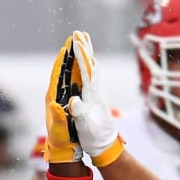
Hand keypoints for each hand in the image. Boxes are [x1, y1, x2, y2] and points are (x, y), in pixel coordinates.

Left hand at [44, 36, 83, 163]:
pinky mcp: (71, 102)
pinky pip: (76, 82)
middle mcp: (57, 95)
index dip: (61, 61)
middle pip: (63, 69)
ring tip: (79, 44)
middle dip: (68, 54)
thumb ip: (58, 116)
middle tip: (74, 37)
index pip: (57, 75)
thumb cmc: (61, 140)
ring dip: (74, 59)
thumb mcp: (59, 129)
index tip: (65, 47)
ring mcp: (64, 97)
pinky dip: (79, 71)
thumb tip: (56, 104)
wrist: (64, 150)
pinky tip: (84, 63)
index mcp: (53, 98)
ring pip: (70, 74)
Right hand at [69, 31, 124, 168]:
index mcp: (91, 95)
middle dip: (84, 48)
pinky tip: (90, 63)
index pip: (85, 70)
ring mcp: (98, 94)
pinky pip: (92, 77)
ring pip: (93, 68)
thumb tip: (73, 100)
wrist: (106, 147)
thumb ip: (79, 112)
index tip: (75, 40)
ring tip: (84, 41)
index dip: (80, 54)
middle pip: (90, 64)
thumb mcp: (84, 126)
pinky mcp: (97, 99)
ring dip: (88, 54)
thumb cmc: (94, 138)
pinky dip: (89, 66)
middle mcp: (96, 91)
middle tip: (80, 32)